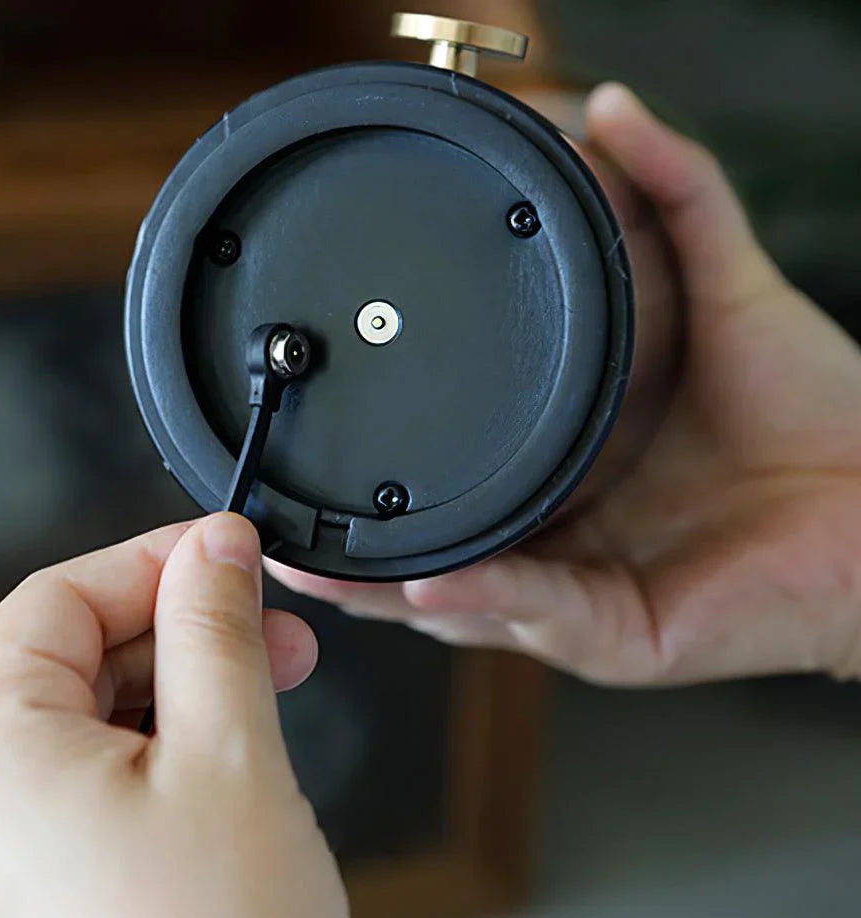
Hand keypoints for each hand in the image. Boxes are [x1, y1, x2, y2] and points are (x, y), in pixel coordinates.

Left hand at [0, 514, 351, 917]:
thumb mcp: (232, 754)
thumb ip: (216, 627)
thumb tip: (214, 547)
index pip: (58, 598)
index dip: (152, 562)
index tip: (228, 555)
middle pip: (71, 660)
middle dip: (182, 634)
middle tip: (273, 636)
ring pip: (86, 726)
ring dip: (178, 695)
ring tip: (265, 706)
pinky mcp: (27, 905)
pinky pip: (85, 791)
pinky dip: (155, 759)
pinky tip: (225, 771)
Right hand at [269, 83, 860, 685]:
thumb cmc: (810, 411)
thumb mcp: (724, 289)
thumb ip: (670, 197)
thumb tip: (606, 111)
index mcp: (562, 472)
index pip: (454, 478)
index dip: (381, 466)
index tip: (319, 433)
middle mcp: (553, 539)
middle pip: (430, 552)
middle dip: (350, 548)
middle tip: (280, 517)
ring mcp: (576, 594)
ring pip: (457, 601)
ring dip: (382, 585)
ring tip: (317, 559)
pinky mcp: (615, 635)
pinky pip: (533, 615)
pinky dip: (482, 596)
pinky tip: (427, 581)